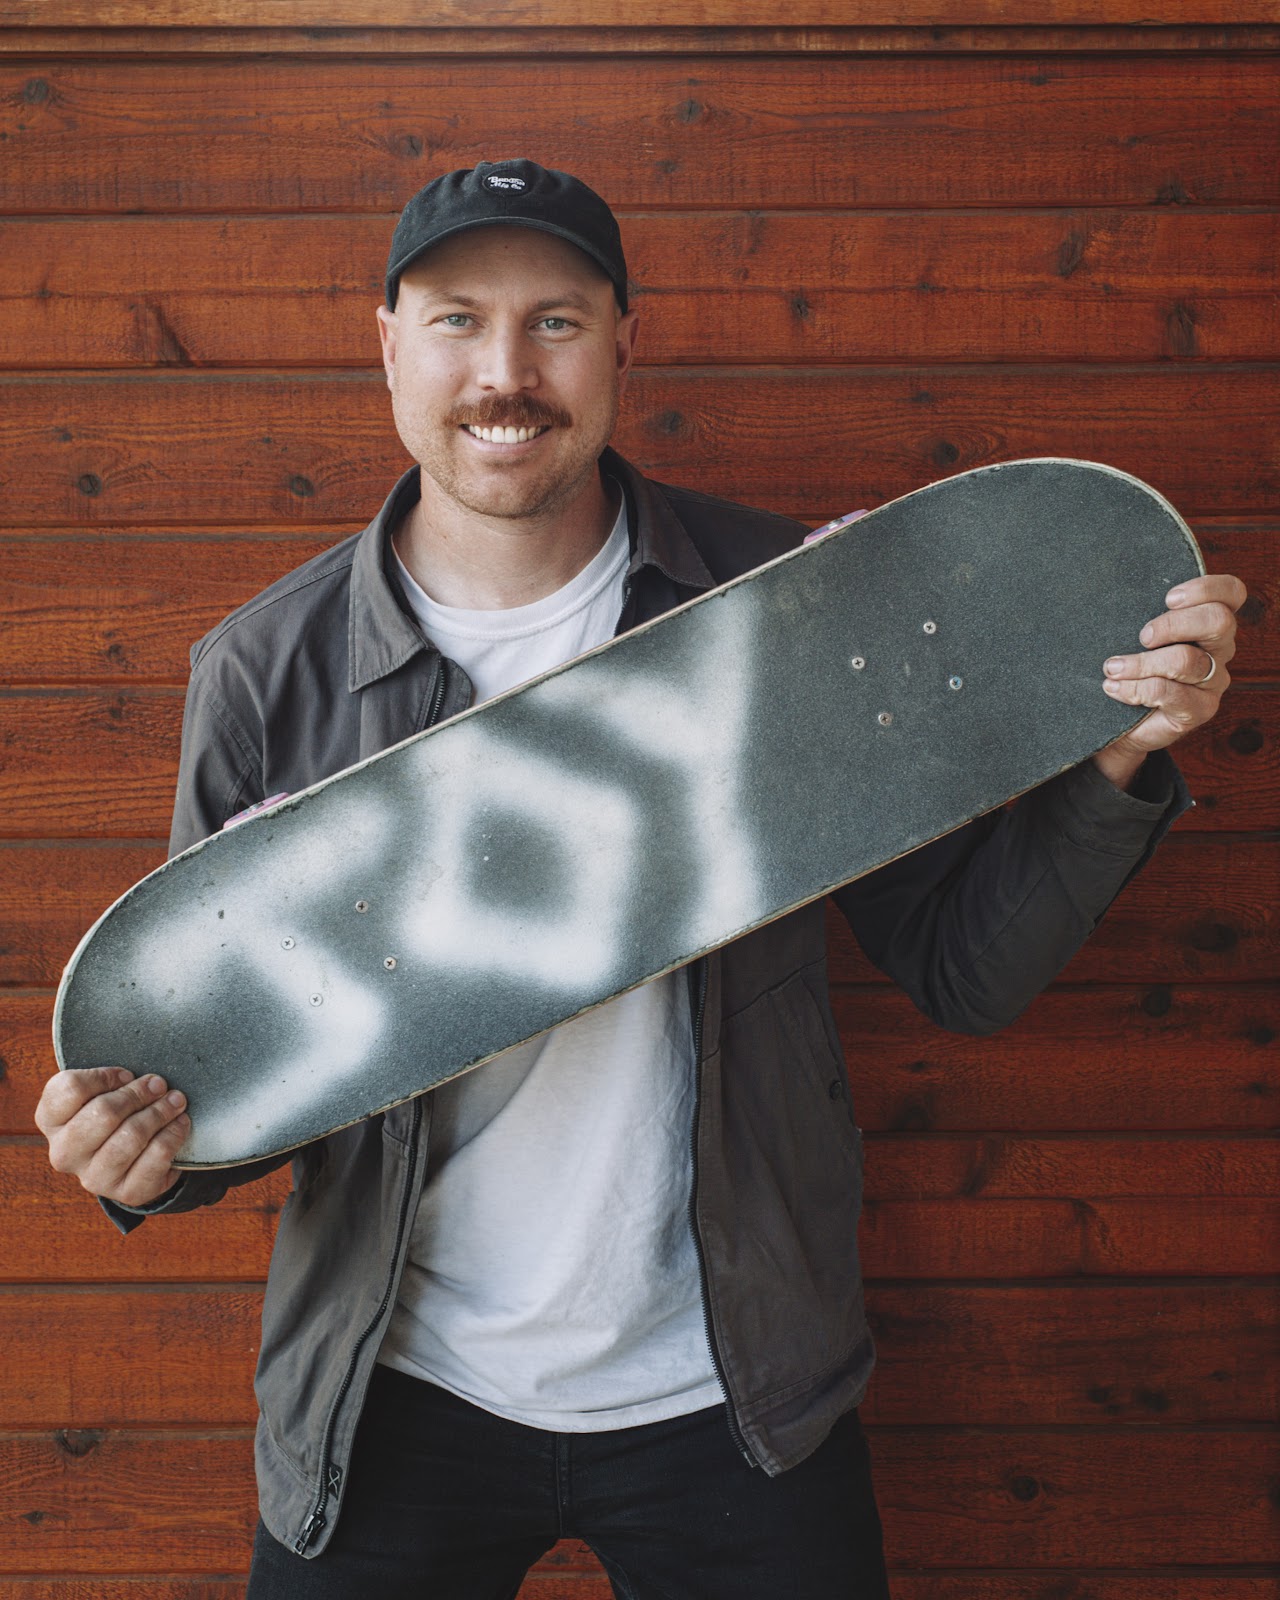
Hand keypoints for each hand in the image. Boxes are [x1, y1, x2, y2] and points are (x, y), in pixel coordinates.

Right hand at [35, 1068, 188, 1207]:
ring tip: (176, 1101)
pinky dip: (173, 1135)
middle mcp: (65, 1153)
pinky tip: (180, 1123)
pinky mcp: (126, 1192)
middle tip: (159, 1085)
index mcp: (52, 1121)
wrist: (133, 1160)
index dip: (103, 1076)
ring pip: (130, 1137)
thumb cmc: (115, 1115)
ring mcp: (93, 1178)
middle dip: (137, 1095)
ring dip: (159, 1113)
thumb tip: (149, 1083)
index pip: (70, 1089)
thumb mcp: (102, 1093)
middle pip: (103, 1113)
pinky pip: (155, 1159)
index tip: (126, 1075)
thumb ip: (112, 1081)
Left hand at [1092, 573, 1246, 790]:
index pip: (1231, 593)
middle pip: (1218, 621)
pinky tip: (1113, 687)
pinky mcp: (1199, 710)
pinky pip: (1169, 694)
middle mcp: (1219, 650)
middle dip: (1174, 624)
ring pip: (1186, 660)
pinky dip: (1135, 688)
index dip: (1205, 589)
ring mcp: (1213, 681)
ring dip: (1141, 662)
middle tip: (1142, 636)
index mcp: (1209, 623)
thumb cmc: (1129, 668)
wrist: (1121, 723)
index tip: (1168, 599)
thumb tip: (1110, 584)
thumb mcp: (1133, 634)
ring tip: (1112, 667)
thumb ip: (1139, 611)